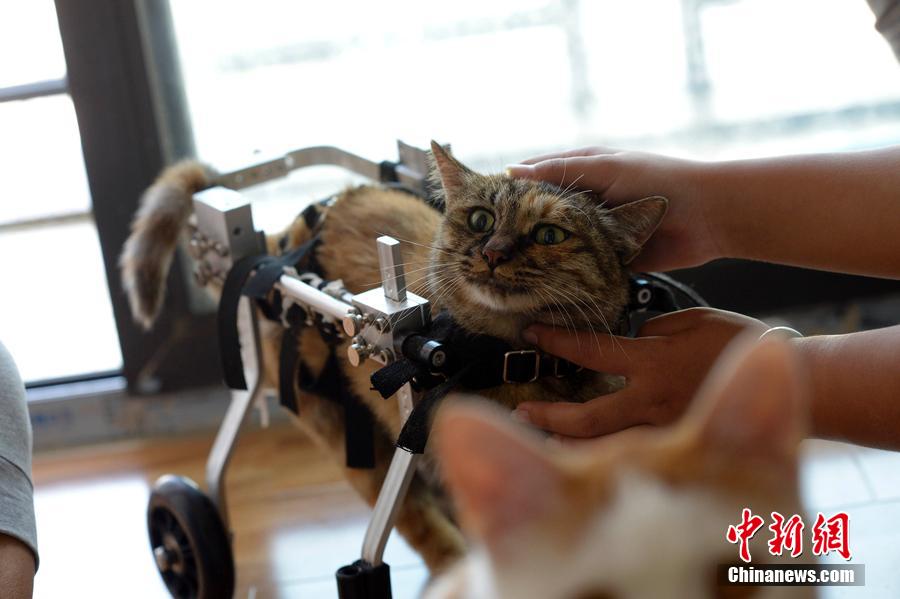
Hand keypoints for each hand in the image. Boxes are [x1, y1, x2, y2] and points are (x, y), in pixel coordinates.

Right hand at [507, 147, 721, 271]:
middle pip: (544, 215)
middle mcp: (587, 201)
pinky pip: (582, 267)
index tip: (482, 207)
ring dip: (541, 254)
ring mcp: (597, 230)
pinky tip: (541, 284)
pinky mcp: (611, 258)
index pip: (537, 178)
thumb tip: (512, 171)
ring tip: (508, 270)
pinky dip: (567, 274)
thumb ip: (560, 172)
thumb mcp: (604, 168)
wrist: (708, 216)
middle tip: (491, 246)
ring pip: (560, 243)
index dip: (512, 191)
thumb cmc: (658, 180)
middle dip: (521, 228)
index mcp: (584, 171)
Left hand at [514, 308, 766, 438]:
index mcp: (653, 363)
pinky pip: (633, 454)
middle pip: (587, 418)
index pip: (592, 352)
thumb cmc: (741, 343)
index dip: (558, 343)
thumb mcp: (692, 320)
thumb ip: (655, 331)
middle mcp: (651, 401)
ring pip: (606, 446)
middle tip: (525, 410)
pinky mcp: (679, 445)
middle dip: (551, 415)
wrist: (795, 381)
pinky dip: (607, 455)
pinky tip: (588, 455)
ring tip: (546, 438)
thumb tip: (633, 340)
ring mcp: (665, 429)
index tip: (532, 334)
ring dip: (571, 443)